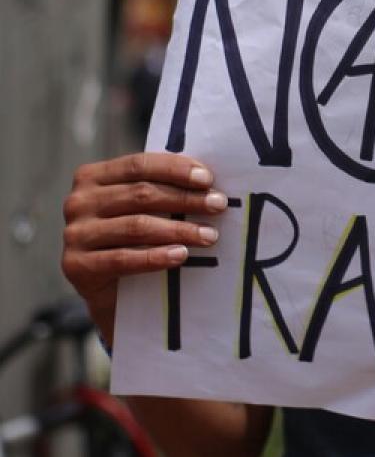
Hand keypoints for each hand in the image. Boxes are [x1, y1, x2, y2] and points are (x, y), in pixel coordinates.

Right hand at [62, 153, 225, 343]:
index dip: (175, 169)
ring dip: (179, 229)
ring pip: (136, 226)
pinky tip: (181, 255)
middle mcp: (79, 202)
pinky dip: (155, 256)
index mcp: (93, 177)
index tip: (208, 179)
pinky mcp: (76, 265)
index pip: (139, 165)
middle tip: (218, 206)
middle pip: (141, 194)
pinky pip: (123, 259)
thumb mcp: (144, 208)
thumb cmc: (134, 239)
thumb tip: (209, 182)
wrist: (110, 291)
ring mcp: (75, 234)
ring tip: (209, 236)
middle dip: (185, 199)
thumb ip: (162, 188)